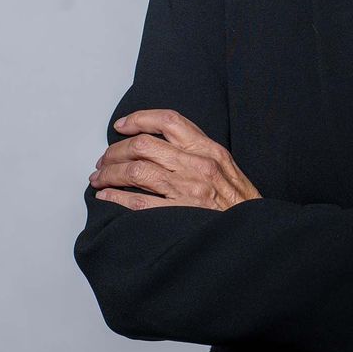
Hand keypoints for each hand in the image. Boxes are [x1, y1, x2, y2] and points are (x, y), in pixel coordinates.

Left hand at [88, 108, 261, 211]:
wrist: (253, 233)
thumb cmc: (238, 202)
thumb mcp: (224, 166)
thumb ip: (197, 151)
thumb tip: (161, 141)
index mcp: (208, 150)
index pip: (169, 121)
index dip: (140, 119)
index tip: (122, 125)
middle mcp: (197, 165)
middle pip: (144, 145)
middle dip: (116, 150)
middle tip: (104, 159)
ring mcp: (187, 190)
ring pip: (135, 171)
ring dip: (110, 173)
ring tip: (100, 178)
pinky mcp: (177, 215)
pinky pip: (137, 203)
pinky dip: (115, 198)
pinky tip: (106, 197)